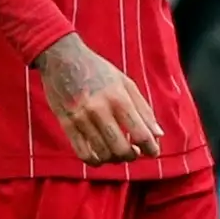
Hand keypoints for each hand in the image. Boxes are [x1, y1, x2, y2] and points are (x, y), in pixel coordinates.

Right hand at [34, 32, 160, 164]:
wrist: (62, 58)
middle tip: (134, 153)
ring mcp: (81, 118)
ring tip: (118, 153)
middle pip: (122, 148)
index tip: (153, 152)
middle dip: (132, 156)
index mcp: (118, 97)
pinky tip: (100, 157)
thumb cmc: (97, 69)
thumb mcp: (125, 83)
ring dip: (114, 159)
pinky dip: (94, 161)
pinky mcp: (66, 123)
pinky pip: (81, 152)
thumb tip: (158, 134)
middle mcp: (100, 109)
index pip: (141, 133)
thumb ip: (143, 108)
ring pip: (102, 153)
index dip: (151, 148)